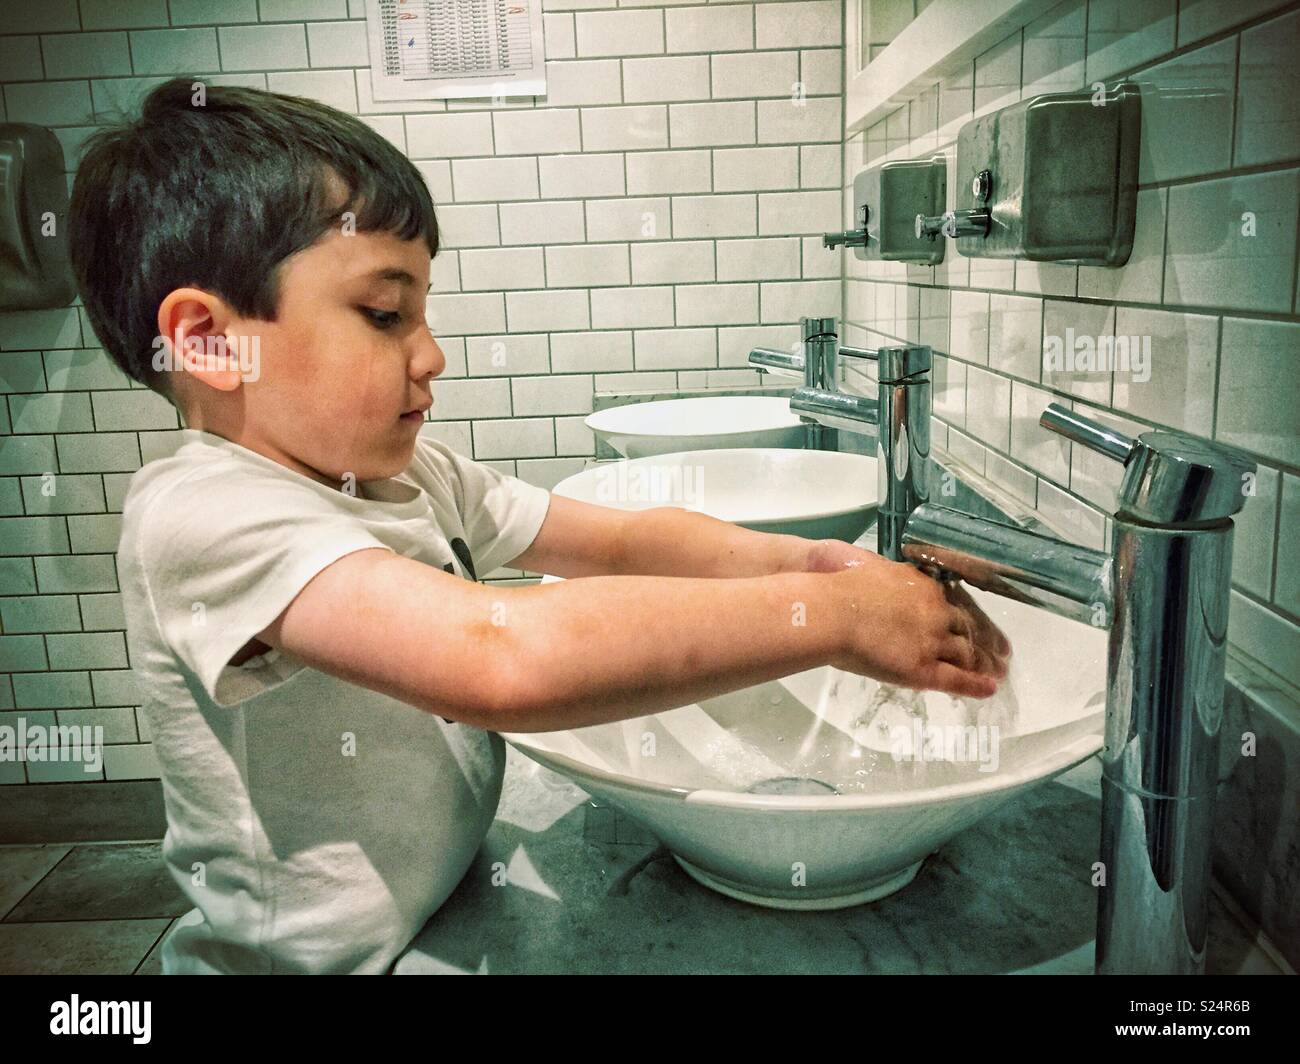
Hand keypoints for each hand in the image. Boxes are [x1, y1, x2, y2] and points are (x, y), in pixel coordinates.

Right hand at [809, 539, 1011, 698]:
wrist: (831, 611)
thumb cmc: (839, 585)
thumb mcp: (868, 567)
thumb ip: (884, 575)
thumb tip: (879, 574)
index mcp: (922, 585)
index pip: (954, 601)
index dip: (966, 614)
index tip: (974, 622)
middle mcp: (935, 610)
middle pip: (967, 626)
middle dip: (986, 639)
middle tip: (1002, 649)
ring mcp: (932, 639)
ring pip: (967, 652)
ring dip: (986, 662)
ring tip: (999, 671)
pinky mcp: (922, 667)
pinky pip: (955, 678)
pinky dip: (975, 685)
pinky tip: (989, 688)